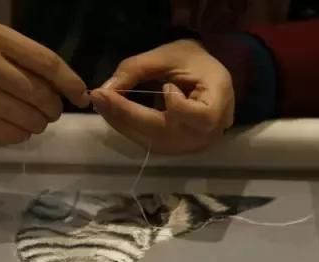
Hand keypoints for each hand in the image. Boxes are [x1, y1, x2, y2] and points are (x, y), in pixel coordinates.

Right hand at [0, 22, 88, 143]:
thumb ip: (25, 60)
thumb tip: (68, 88)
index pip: (48, 63)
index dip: (71, 83)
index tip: (81, 96)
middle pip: (42, 95)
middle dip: (54, 108)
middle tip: (50, 111)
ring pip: (30, 119)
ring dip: (39, 123)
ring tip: (30, 118)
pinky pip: (12, 135)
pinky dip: (21, 134)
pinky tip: (12, 125)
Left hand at [90, 39, 233, 154]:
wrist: (206, 76)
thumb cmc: (194, 60)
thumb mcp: (168, 55)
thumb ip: (137, 69)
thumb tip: (105, 89)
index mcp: (219, 102)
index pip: (199, 117)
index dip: (178, 107)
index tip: (166, 87)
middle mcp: (210, 132)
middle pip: (166, 132)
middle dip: (128, 115)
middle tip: (99, 97)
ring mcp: (194, 145)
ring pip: (154, 142)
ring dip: (124, 123)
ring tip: (102, 103)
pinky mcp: (179, 148)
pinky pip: (151, 143)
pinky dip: (129, 128)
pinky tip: (113, 113)